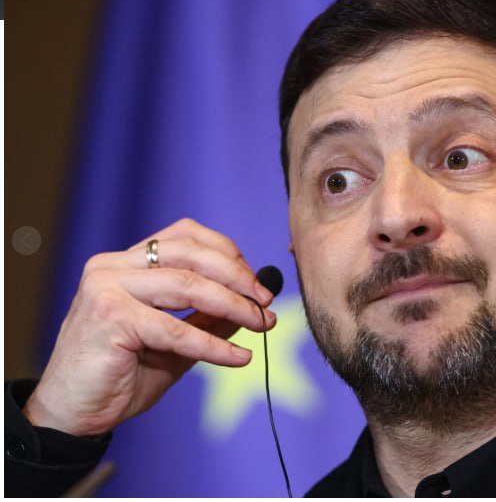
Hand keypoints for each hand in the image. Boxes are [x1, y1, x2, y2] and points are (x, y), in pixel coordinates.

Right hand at [22, 218, 276, 436]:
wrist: (71, 416)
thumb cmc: (120, 374)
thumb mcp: (175, 341)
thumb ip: (208, 317)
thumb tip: (255, 303)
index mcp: (127, 262)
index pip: (186, 235)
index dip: (227, 252)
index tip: (255, 280)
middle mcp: (114, 266)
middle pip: (192, 254)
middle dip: (238, 277)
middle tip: (267, 301)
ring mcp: (108, 288)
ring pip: (189, 286)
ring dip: (234, 306)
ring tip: (262, 324)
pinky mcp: (110, 318)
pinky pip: (176, 329)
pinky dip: (214, 344)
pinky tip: (239, 357)